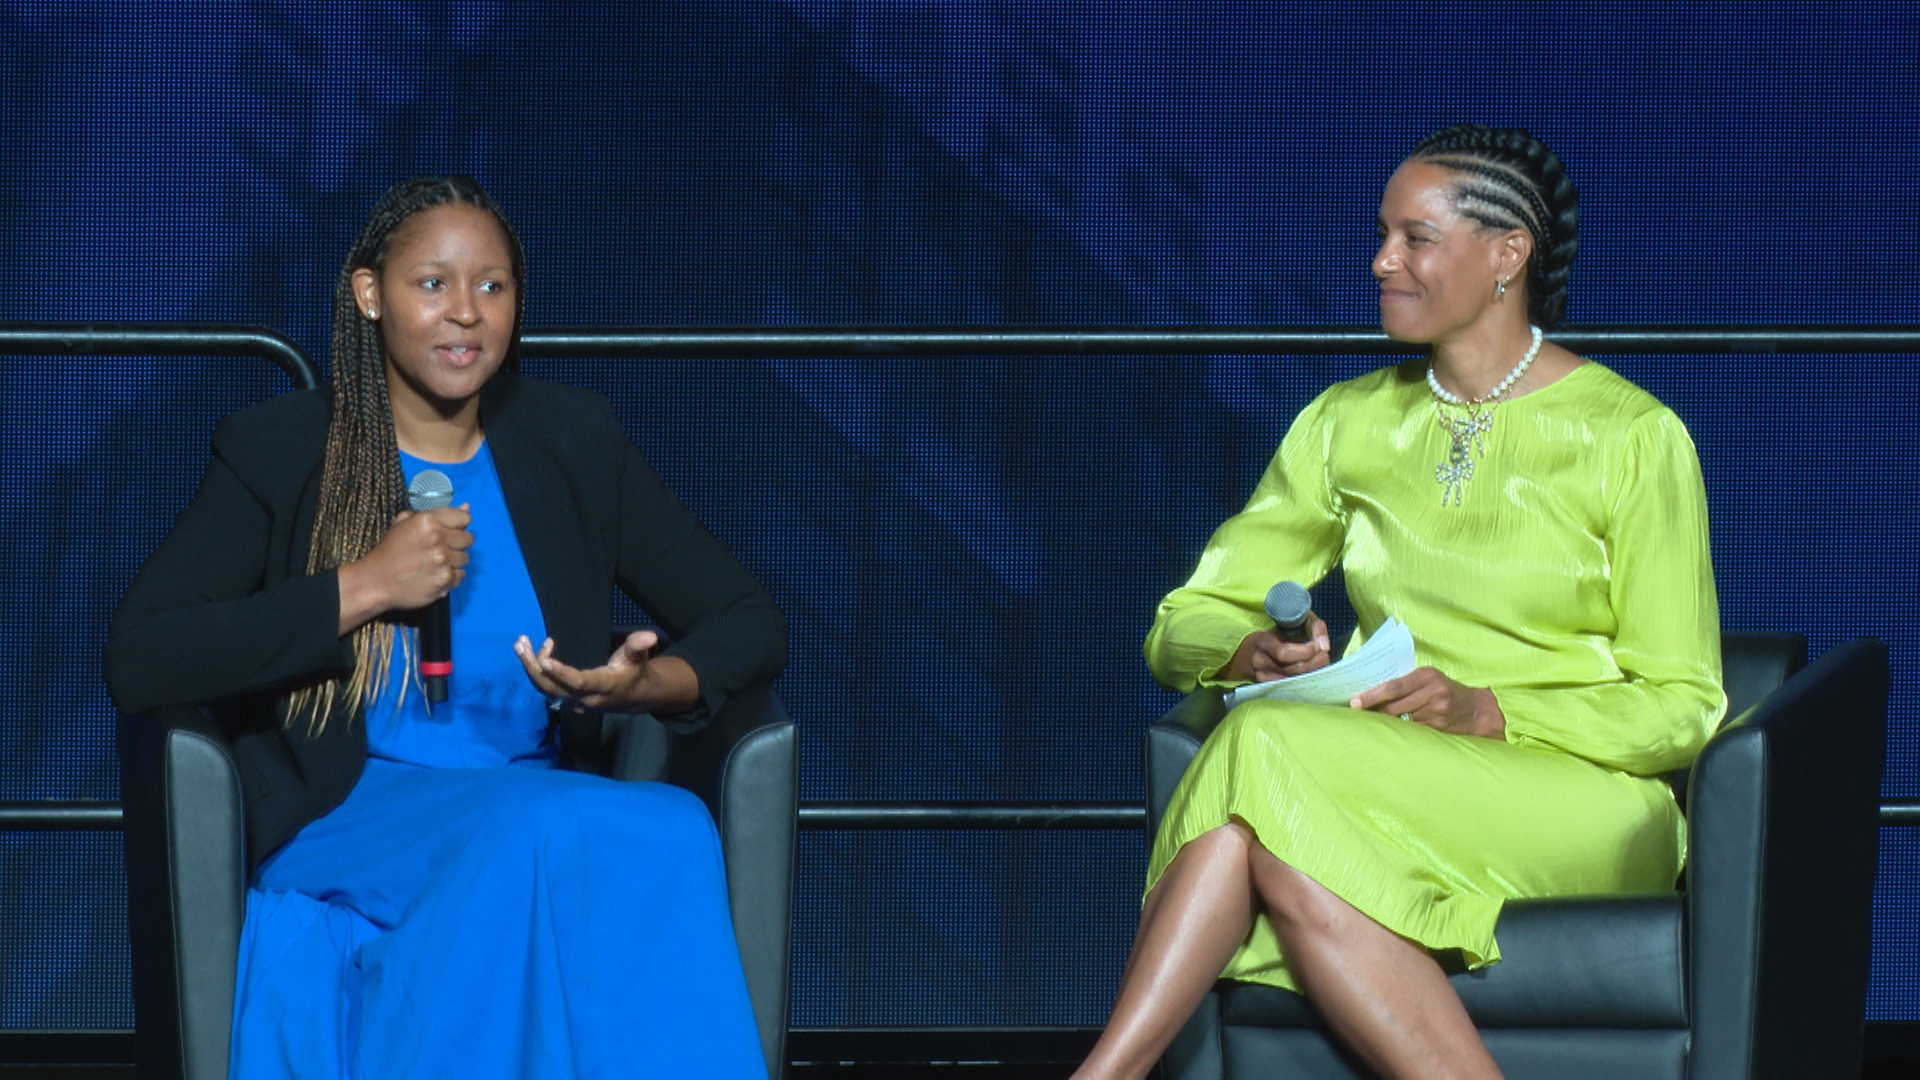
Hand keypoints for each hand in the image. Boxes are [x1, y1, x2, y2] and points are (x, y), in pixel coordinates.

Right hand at [336, 505, 472, 633]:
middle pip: (468, 538)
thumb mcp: (404, 523)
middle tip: (441, 549)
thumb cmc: (389, 551)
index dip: (459, 524)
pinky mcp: (445, 579)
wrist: (375, 581)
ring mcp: (443, 560)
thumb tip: (466, 506)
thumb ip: (436, 513)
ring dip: (454, 561)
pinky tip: (436, 575)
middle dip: (457, 543)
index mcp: (428, 520)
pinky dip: (452, 576)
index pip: (464, 517)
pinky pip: (461, 575)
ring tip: (436, 563)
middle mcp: (438, 538)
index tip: (451, 531)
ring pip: (465, 558)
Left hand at [514, 630, 699, 715]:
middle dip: (533, 667)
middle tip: (520, 644)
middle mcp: (584, 698)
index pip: (578, 682)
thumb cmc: (634, 672)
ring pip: (545, 688)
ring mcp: (574, 702)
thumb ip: (638, 645)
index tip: (543, 659)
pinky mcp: (568, 700)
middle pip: (552, 687)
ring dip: (530, 667)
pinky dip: (538, 671)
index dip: (560, 672)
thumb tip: (650, 635)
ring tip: (521, 644)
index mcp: (602, 687)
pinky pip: (547, 688)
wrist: (633, 697)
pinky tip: (536, 652)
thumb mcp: (639, 657)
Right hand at [1225, 614, 1331, 683]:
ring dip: (1314, 672)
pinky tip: (1311, 672)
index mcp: (1262, 641)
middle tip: (1324, 654)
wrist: (1252, 650)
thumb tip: (1325, 646)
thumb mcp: (1295, 620)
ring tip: (1319, 662)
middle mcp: (1260, 662)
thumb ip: (1315, 627)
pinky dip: (1307, 681)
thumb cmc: (1278, 632)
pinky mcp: (1268, 688)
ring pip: (1297, 681)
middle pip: (1295, 669)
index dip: (1305, 651)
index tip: (1317, 645)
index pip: (1283, 653)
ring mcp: (1263, 678)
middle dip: (1316, 662)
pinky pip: (1294, 689)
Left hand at [1350, 667, 1504, 737]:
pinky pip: (1412, 729)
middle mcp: (1432, 691)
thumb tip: (1373, 692)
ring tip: (1374, 721)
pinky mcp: (1438, 726)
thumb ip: (1406, 683)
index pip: (1393, 686)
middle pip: (1394, 705)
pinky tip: (1395, 730)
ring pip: (1401, 719)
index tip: (1355, 702)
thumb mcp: (1428, 679)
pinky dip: (1402, 729)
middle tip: (1359, 714)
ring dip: (1387, 722)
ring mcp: (1436, 710)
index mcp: (1426, 675)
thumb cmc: (1445, 690)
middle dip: (1375, 711)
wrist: (1476, 709)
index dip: (1372, 696)